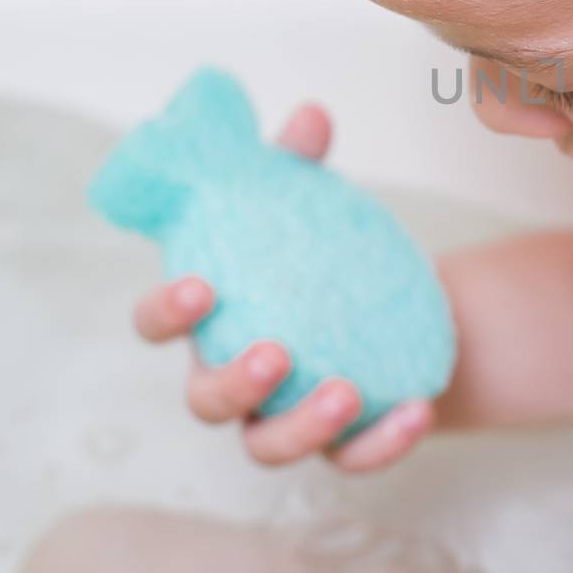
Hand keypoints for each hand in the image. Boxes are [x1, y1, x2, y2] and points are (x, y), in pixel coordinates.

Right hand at [131, 102, 434, 470]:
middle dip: (234, 382)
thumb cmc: (317, 254)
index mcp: (209, 320)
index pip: (155, 327)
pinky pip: (355, 458)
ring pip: (269, 447)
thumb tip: (312, 114)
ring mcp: (283, 418)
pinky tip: (418, 411)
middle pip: (205, 403)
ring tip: (346, 388)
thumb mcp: (309, 205)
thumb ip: (299, 166)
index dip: (164, 312)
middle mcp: (233, 379)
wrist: (388, 308)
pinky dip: (383, 443)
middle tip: (276, 350)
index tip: (199, 286)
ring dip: (303, 424)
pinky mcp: (341, 443)